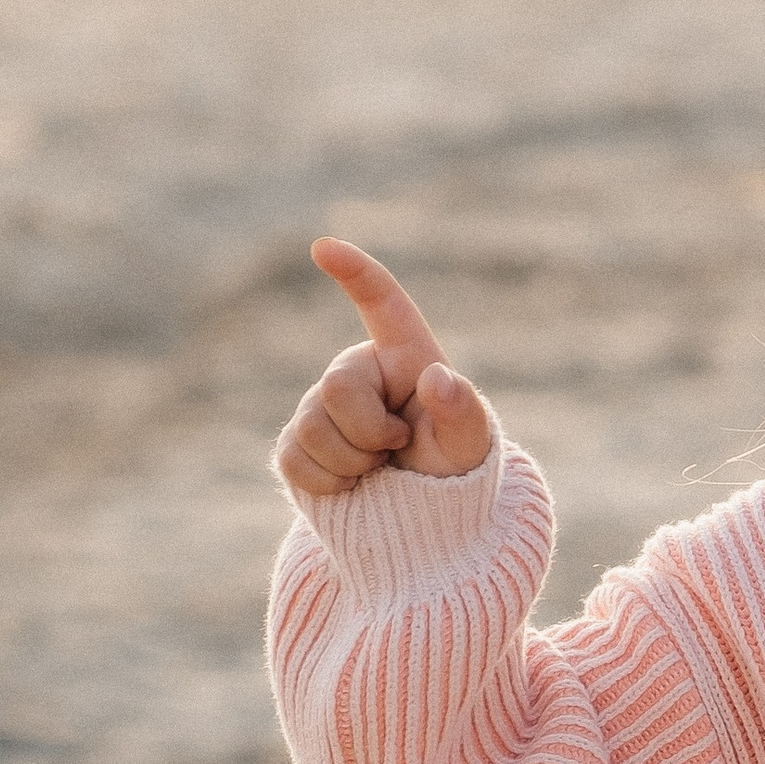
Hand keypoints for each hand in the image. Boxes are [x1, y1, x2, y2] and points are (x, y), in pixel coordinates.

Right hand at [274, 239, 495, 496]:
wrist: (422, 515)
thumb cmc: (451, 469)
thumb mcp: (469, 446)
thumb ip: (463, 413)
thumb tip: (439, 377)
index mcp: (404, 355)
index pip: (382, 303)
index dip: (355, 272)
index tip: (324, 247)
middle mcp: (357, 370)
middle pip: (336, 388)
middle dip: (369, 432)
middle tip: (398, 448)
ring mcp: (320, 405)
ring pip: (312, 428)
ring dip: (352, 463)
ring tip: (379, 466)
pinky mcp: (296, 443)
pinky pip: (295, 460)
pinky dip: (329, 484)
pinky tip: (352, 484)